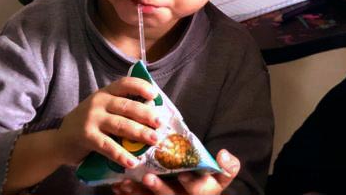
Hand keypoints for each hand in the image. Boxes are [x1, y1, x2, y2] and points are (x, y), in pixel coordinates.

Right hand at [55, 76, 162, 168]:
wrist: (59, 141)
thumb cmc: (88, 124)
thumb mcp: (102, 109)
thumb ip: (120, 108)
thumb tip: (152, 113)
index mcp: (105, 93)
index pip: (125, 83)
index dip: (141, 87)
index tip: (155, 95)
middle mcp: (98, 102)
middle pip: (127, 106)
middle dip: (146, 114)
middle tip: (160, 123)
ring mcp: (92, 119)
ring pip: (121, 125)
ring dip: (140, 133)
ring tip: (154, 140)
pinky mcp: (87, 137)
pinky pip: (108, 146)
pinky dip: (121, 154)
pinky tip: (132, 161)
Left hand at [111, 149, 240, 193]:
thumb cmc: (205, 184)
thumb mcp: (219, 179)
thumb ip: (227, 168)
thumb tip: (224, 154)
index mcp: (204, 194)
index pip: (200, 191)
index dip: (192, 183)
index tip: (184, 174)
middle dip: (160, 189)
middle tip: (148, 177)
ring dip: (137, 193)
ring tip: (126, 183)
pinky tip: (118, 186)